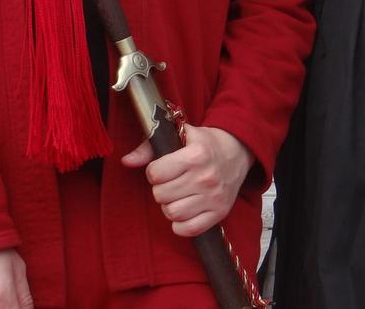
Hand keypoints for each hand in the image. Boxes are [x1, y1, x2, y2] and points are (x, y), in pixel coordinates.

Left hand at [121, 124, 253, 236]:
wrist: (237, 151)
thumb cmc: (204, 144)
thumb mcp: (179, 135)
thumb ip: (149, 148)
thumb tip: (126, 161)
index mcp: (196, 155)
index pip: (156, 173)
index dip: (154, 172)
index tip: (162, 169)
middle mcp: (206, 177)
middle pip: (161, 195)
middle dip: (160, 189)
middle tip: (170, 182)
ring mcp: (214, 197)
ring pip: (172, 213)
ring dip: (169, 206)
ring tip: (177, 196)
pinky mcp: (219, 213)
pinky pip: (189, 230)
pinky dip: (180, 224)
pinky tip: (184, 210)